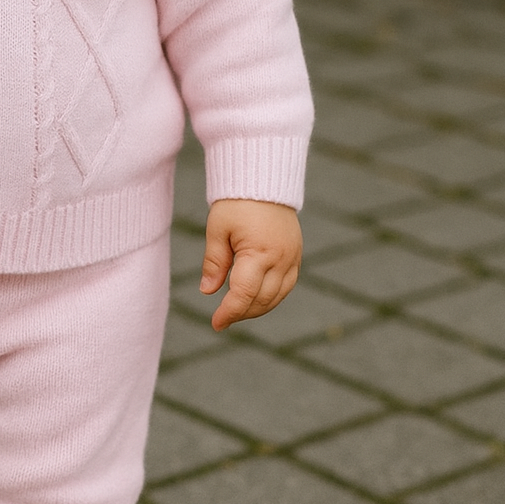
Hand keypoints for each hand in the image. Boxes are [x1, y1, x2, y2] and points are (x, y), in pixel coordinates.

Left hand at [200, 198, 301, 330]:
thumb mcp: (218, 229)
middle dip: (242, 313)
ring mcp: (293, 257)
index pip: (244, 293)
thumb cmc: (237, 202)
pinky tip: (256, 298)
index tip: (216, 324)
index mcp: (260, 252)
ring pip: (277, 296)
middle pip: (262, 299)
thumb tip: (208, 291)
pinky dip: (272, 296)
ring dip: (257, 308)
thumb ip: (214, 262)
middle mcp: (281, 259)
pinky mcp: (296, 254)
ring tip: (236, 311)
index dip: (229, 312)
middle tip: (223, 319)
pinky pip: (287, 285)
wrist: (264, 179)